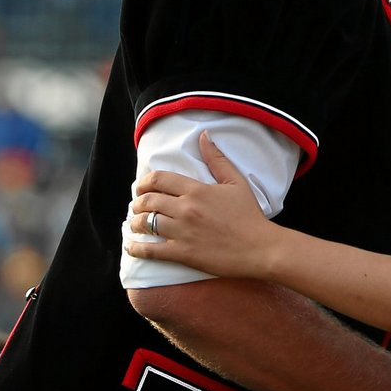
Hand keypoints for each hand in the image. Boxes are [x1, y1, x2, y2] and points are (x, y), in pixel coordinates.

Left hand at [126, 131, 281, 277]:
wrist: (259, 247)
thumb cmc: (249, 215)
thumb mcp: (236, 182)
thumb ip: (217, 160)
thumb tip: (203, 136)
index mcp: (197, 190)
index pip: (159, 179)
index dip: (145, 182)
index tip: (141, 187)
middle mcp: (185, 209)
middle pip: (148, 201)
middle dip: (138, 202)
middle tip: (138, 205)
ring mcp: (182, 232)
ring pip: (145, 223)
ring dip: (135, 222)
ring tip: (136, 223)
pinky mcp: (182, 253)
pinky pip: (150, 250)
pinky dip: (136, 248)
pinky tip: (131, 245)